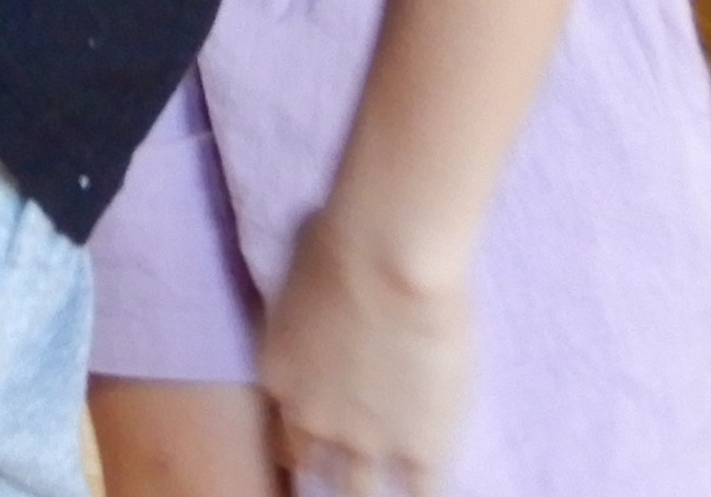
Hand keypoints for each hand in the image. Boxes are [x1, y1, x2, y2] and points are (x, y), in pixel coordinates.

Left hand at [257, 212, 475, 496]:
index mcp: (280, 377)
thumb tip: (317, 291)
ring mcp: (367, 441)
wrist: (388, 256)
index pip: (286, 431)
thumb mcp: (298, 277)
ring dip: (375, 486)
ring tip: (394, 474)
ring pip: (362, 492)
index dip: (309, 432)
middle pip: (317, 469)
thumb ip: (306, 308)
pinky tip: (431, 479)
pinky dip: (423, 489)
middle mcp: (314, 419)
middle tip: (358, 457)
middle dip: (335, 465)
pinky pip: (420, 492)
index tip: (327, 429)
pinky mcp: (420, 448)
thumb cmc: (339, 239)